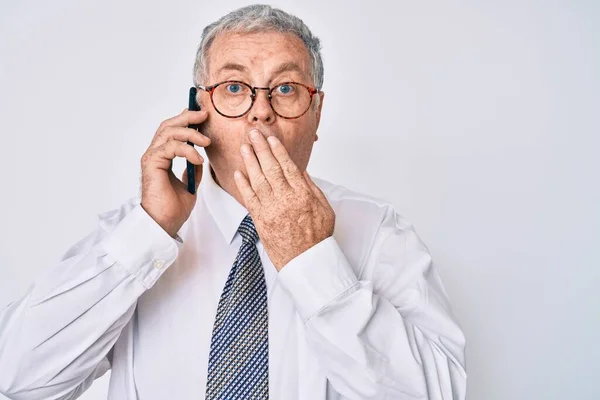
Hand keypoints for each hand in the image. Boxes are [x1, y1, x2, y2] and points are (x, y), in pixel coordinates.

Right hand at [140, 108, 210, 237]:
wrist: (164, 224)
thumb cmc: (173, 208)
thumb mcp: (190, 184)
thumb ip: (193, 169)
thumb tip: (200, 159)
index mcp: (162, 157)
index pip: (172, 131)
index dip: (186, 120)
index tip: (203, 116)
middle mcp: (155, 154)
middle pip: (169, 125)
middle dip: (188, 117)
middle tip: (204, 115)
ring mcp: (152, 157)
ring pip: (169, 132)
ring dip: (191, 133)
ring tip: (206, 142)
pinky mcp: (152, 163)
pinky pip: (171, 147)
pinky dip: (187, 150)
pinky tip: (198, 159)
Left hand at [233, 128, 334, 270]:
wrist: (306, 262)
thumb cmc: (317, 237)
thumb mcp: (324, 208)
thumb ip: (311, 188)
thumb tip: (301, 171)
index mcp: (302, 194)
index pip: (287, 166)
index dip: (277, 150)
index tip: (270, 138)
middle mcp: (285, 199)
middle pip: (270, 168)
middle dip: (260, 148)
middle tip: (252, 133)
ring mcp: (271, 210)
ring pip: (257, 180)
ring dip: (249, 162)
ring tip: (244, 147)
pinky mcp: (260, 220)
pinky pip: (249, 199)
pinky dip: (243, 185)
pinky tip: (238, 173)